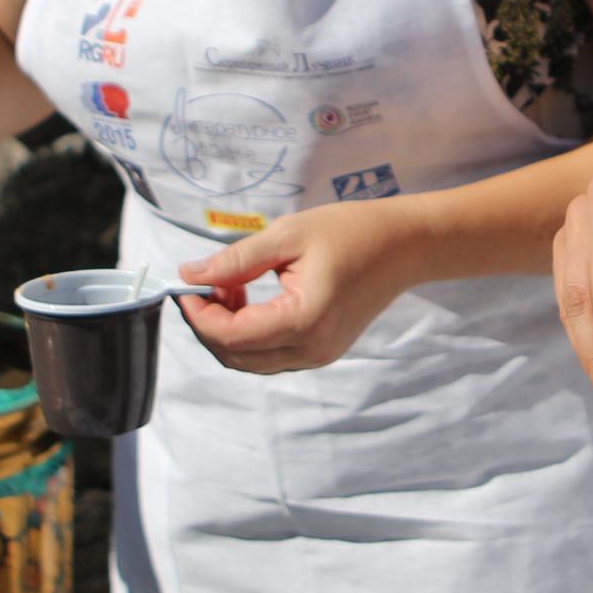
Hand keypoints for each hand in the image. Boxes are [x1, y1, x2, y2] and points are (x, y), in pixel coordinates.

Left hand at [173, 201, 426, 374]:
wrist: (404, 246)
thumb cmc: (350, 232)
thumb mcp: (288, 236)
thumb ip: (236, 260)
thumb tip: (190, 274)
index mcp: (303, 321)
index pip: (231, 336)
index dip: (199, 314)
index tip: (187, 283)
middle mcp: (310, 350)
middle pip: (235, 355)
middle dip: (209, 322)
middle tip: (207, 280)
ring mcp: (318, 356)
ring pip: (250, 360)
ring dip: (227, 329)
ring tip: (231, 283)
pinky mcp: (321, 351)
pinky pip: (269, 354)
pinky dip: (248, 333)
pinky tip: (250, 297)